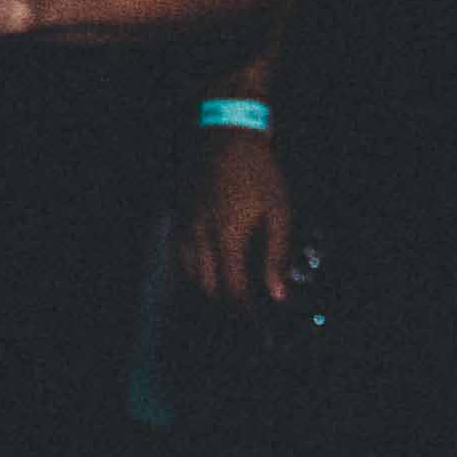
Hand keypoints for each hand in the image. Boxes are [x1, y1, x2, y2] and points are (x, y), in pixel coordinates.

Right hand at [179, 126, 301, 311]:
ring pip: (188, 272)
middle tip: (241, 317)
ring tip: (223, 300)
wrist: (224, 131)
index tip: (257, 326)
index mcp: (227, 237)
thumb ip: (276, 254)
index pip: (232, 289)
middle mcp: (200, 235)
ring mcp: (185, 224)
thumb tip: (277, 292)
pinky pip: (180, 252)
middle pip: (206, 287)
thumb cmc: (257, 170)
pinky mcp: (178, 214)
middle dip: (224, 306)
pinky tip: (204, 272)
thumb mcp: (277, 210)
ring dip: (206, 290)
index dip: (244, 313)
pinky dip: (192, 270)